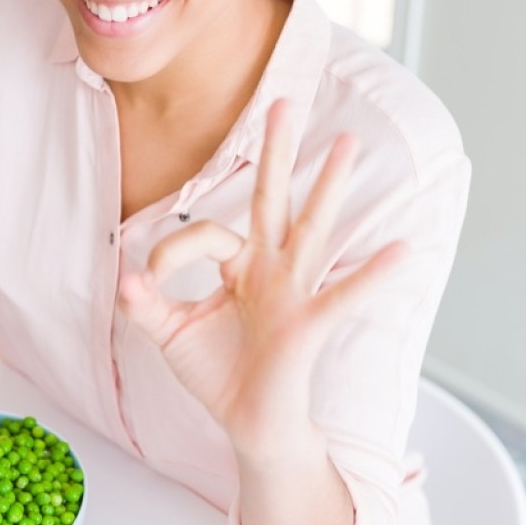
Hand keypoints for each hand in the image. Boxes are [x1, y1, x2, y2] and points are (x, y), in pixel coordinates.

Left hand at [118, 98, 406, 463]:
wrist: (248, 424)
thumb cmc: (216, 374)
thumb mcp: (170, 334)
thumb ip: (146, 305)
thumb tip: (123, 278)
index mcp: (239, 266)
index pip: (206, 232)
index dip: (170, 249)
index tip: (147, 281)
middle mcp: (270, 268)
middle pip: (273, 198)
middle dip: (277, 151)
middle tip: (285, 101)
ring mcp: (293, 291)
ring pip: (311, 227)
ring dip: (328, 184)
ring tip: (348, 142)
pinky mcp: (309, 322)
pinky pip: (343, 294)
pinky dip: (371, 275)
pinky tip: (403, 250)